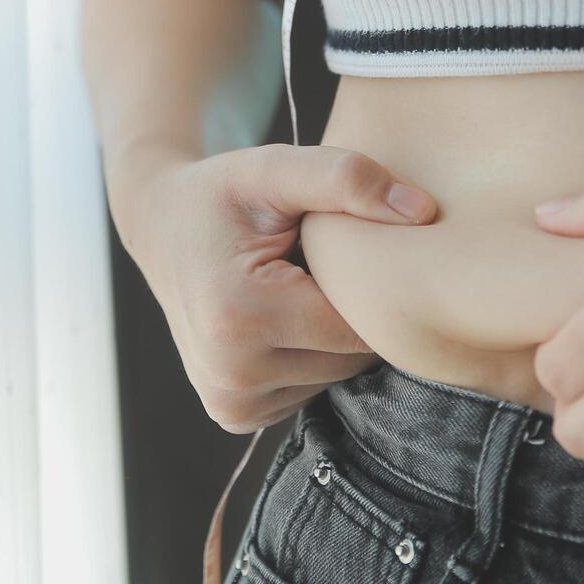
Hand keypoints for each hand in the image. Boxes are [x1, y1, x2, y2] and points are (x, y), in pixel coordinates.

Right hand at [108, 141, 438, 432]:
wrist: (160, 228)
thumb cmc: (223, 194)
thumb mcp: (276, 168)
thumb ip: (346, 178)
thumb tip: (422, 211)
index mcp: (240, 316)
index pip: (360, 325)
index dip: (371, 285)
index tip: (352, 248)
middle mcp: (230, 374)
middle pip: (352, 358)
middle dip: (353, 311)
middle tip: (319, 264)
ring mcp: (231, 403)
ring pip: (337, 378)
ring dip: (333, 336)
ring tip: (297, 288)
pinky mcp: (235, 415)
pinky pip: (311, 389)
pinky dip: (311, 356)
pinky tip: (284, 318)